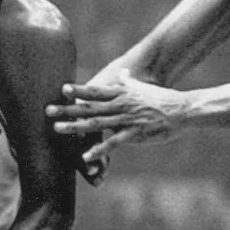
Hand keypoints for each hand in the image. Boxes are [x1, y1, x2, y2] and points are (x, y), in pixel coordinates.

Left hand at [46, 69, 188, 164]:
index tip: (62, 89)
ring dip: (75, 127)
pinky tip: (85, 157)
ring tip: (57, 129)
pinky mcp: (134, 135)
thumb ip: (128, 81)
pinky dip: (98, 151)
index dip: (78, 90)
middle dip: (67, 108)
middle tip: (48, 110)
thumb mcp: (141, 87)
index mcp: (120, 93)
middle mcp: (119, 105)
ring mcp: (125, 120)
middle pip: (88, 107)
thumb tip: (123, 72)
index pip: (95, 91)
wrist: (181, 110)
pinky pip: (112, 143)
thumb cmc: (161, 98)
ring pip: (96, 124)